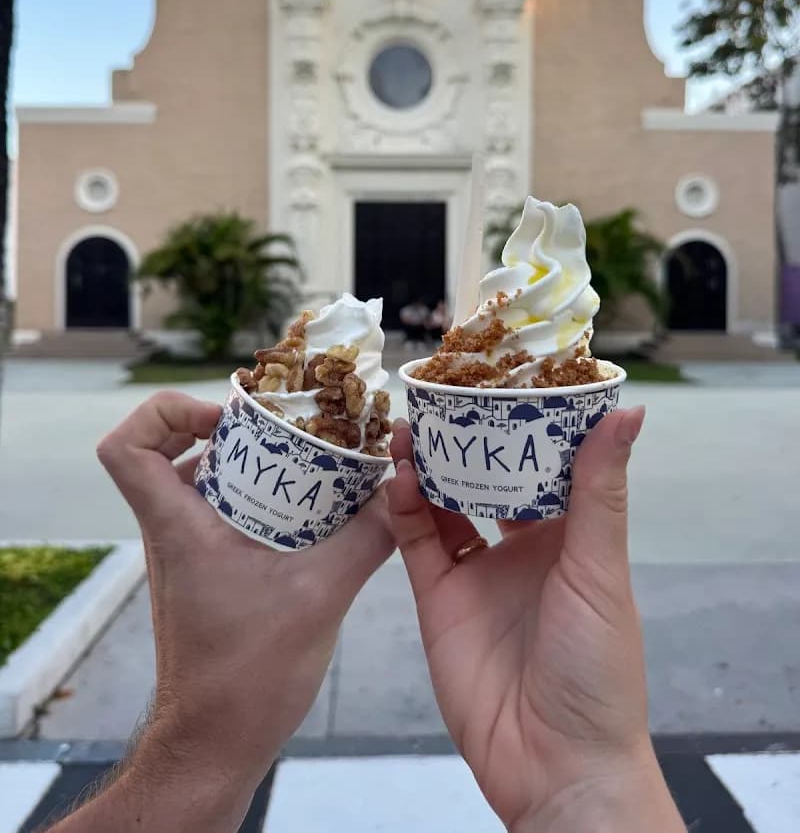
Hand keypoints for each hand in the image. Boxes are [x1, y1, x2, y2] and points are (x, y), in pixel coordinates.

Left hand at [53, 391, 393, 832]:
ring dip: (246, 464)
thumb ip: (366, 538)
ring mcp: (185, 552)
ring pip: (200, 481)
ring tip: (302, 464)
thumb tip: (400, 492)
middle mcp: (171, 531)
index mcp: (177, 526)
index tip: (223, 420)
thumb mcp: (320, 596)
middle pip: (171, 450)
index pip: (126, 447)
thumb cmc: (247, 677)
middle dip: (229, 429)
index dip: (165, 413)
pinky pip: (221, 513)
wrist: (216, 742)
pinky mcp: (205, 572)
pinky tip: (307, 514)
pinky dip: (257, 499)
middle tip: (284, 431)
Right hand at [389, 409, 684, 832]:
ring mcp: (478, 573)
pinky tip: (398, 474)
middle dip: (468, 439)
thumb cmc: (597, 666)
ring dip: (429, 465)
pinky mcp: (439, 600)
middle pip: (491, 478)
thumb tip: (626, 412)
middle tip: (446, 393)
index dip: (528, 424)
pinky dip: (405, 507)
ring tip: (410, 423)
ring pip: (447, 502)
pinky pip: (418, 543)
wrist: (554, 763)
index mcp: (572, 537)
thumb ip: (600, 491)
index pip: (548, 465)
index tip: (507, 378)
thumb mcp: (601, 570)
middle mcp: (523, 549)